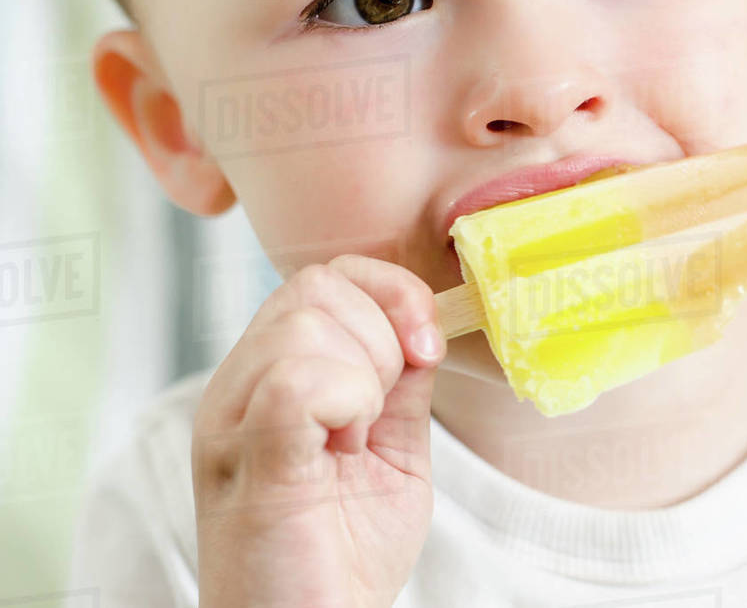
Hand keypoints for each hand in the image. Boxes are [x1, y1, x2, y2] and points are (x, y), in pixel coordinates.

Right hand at [192, 255, 444, 607]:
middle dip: (379, 339)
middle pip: (317, 287)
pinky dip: (344, 402)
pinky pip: (297, 378)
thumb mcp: (391, 452)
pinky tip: (340, 450)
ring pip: (307, 324)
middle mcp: (240, 388)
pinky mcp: (249, 457)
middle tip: (374, 417)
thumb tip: (422, 327)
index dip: (390, 293)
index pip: (326, 277)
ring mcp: (235, 420)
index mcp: (271, 379)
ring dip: (362, 380)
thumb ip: (400, 388)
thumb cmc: (343, 555)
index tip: (426, 349)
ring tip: (348, 445)